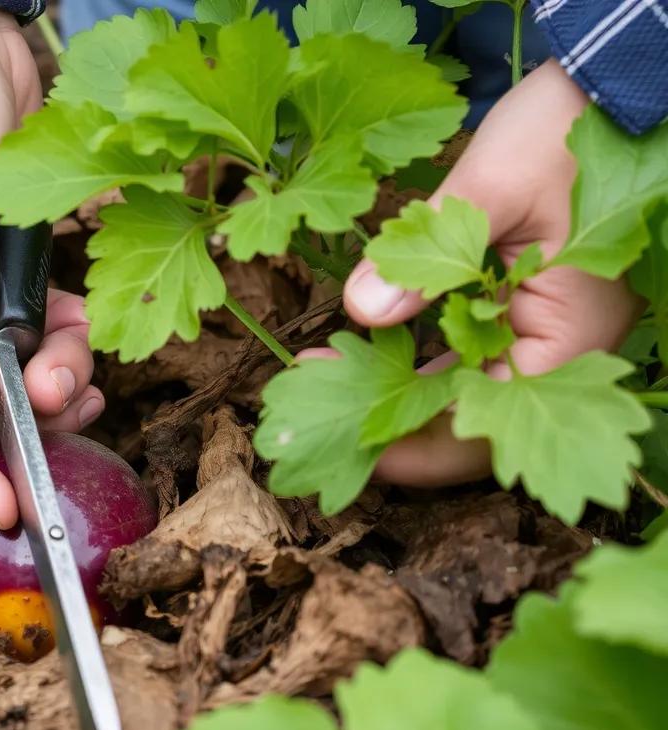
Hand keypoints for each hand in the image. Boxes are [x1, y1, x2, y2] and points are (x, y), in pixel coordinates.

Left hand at [341, 59, 643, 485]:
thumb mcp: (491, 186)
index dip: (412, 446)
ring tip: (324, 375)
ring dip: (393, 390)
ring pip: (461, 390)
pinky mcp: (520, 314)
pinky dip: (414, 358)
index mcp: (569, 339)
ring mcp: (541, 335)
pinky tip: (361, 348)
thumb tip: (361, 310)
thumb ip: (425, 254)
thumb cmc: (566, 132)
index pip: (483, 424)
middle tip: (315, 406)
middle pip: (469, 421)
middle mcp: (560, 352)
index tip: (347, 441)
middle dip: (388, 422)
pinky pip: (464, 355)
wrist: (607, 90)